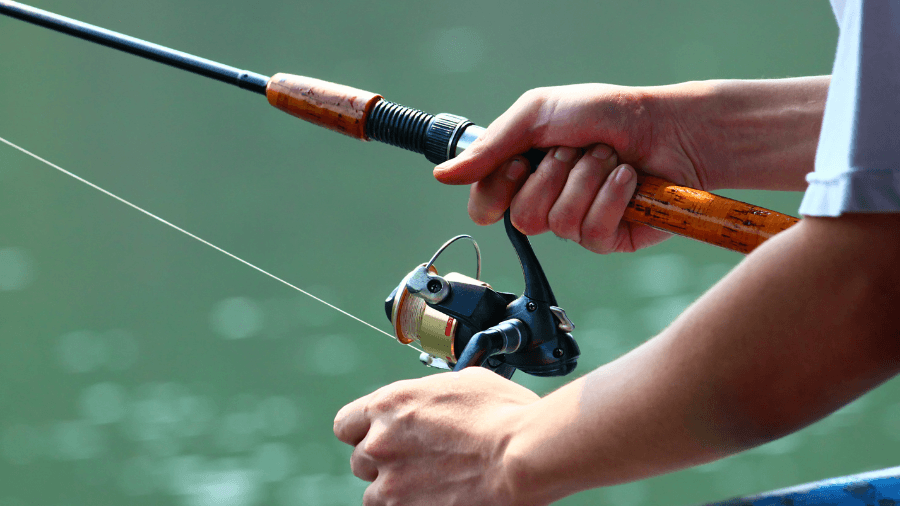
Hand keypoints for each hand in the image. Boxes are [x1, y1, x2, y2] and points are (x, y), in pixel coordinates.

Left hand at [334, 367, 539, 505]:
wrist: (522, 456)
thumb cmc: (503, 415)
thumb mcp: (464, 383)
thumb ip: (432, 394)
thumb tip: (434, 400)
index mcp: (389, 405)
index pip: (346, 424)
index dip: (363, 431)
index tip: (378, 436)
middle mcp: (380, 444)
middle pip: (361, 460)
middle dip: (384, 461)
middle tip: (417, 461)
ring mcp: (391, 484)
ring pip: (374, 494)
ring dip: (395, 490)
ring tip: (430, 484)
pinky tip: (438, 497)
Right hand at [433, 84, 707, 252]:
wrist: (668, 126)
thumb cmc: (606, 113)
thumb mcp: (539, 113)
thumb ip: (491, 146)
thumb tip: (442, 176)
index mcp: (521, 173)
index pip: (484, 205)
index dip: (500, 187)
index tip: (522, 159)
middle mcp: (545, 202)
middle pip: (522, 217)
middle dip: (554, 174)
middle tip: (576, 150)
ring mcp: (575, 224)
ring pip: (558, 223)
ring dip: (588, 180)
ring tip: (609, 159)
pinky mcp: (608, 239)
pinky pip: (591, 232)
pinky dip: (611, 197)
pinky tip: (628, 180)